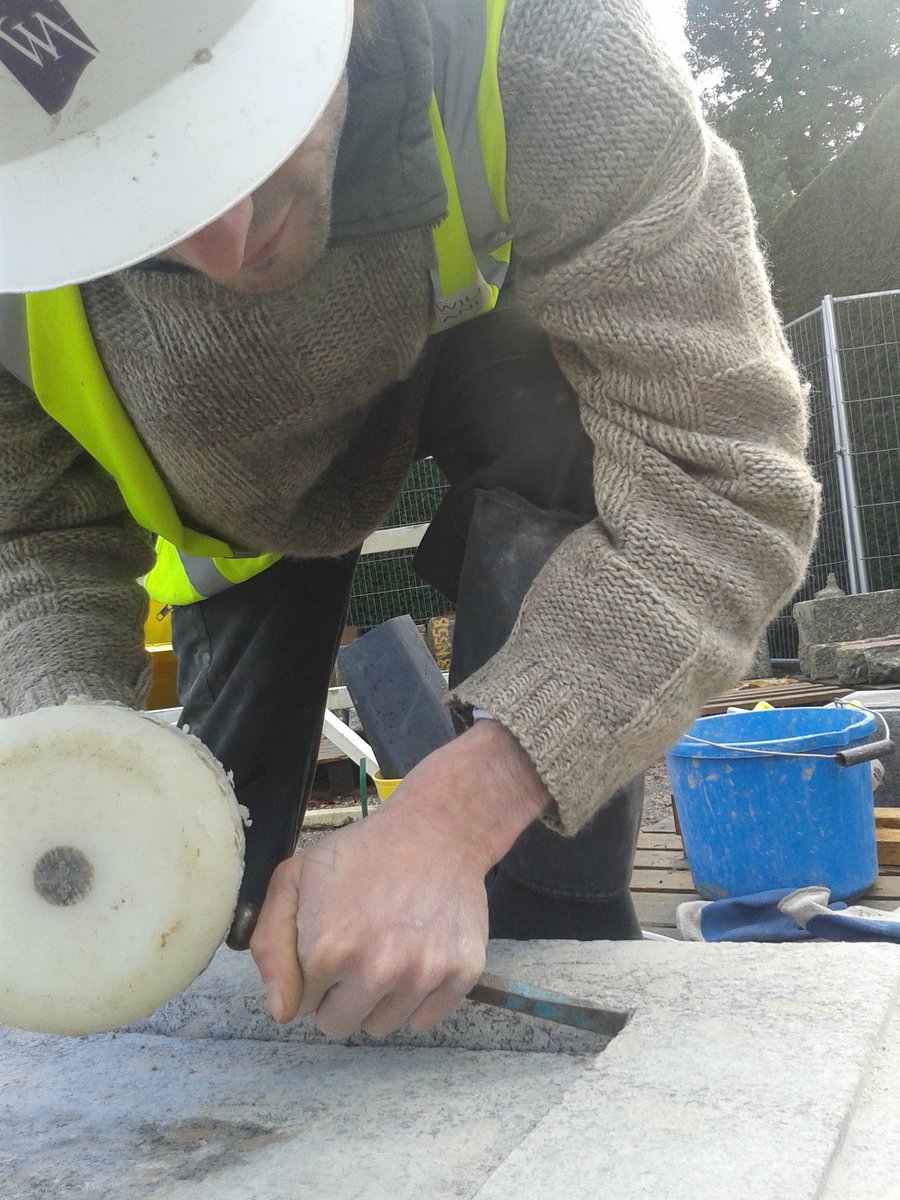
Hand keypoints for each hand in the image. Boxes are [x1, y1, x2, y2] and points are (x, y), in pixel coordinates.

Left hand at [250, 719, 549, 1036]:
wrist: (437, 828)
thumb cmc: (361, 852)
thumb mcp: (295, 877)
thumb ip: (271, 944)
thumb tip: (283, 1012)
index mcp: (327, 949)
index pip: (298, 1005)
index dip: (310, 974)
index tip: (328, 941)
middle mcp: (377, 970)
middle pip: (337, 1025)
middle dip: (338, 995)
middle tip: (357, 948)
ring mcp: (423, 974)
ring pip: (381, 1027)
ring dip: (378, 999)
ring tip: (388, 949)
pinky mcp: (461, 974)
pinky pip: (424, 1021)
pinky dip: (417, 998)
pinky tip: (417, 955)